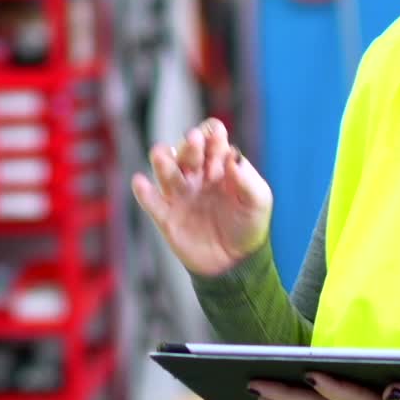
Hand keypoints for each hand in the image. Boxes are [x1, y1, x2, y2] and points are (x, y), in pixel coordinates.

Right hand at [131, 118, 272, 275]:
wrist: (235, 263)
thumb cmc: (249, 226)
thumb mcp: (259, 201)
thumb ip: (248, 179)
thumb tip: (233, 156)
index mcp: (219, 165)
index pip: (210, 139)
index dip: (212, 136)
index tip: (218, 139)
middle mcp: (196, 175)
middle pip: (187, 151)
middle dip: (190, 145)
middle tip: (194, 141)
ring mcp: (180, 194)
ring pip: (165, 171)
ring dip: (162, 160)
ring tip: (161, 154)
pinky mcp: (167, 217)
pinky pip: (151, 202)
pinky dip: (143, 192)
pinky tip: (140, 182)